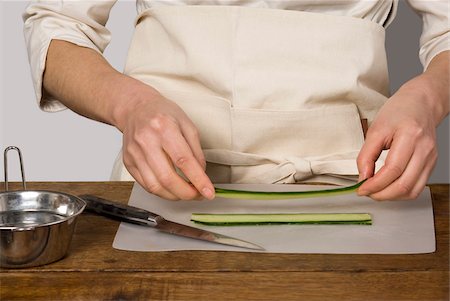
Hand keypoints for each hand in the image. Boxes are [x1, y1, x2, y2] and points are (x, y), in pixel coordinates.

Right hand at [114, 82, 214, 200]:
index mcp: (164, 128)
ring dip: (174, 196)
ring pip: (155, 186)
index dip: (198, 180)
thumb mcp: (186, 124)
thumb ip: (196, 150)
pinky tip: (172, 188)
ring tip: (186, 193)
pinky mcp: (128, 162)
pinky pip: (146, 185)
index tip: (209, 192)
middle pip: (167, 178)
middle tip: (199, 194)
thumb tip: (201, 174)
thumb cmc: (162, 113)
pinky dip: (162, 192)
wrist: (135, 108)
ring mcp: (134, 153)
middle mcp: (146, 141)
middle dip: (187, 193)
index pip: (184, 161)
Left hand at [356, 76, 441, 200]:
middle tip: (366, 192)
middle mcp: (424, 150)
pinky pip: (417, 187)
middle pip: (404, 185)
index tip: (361, 188)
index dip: (375, 184)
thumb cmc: (399, 112)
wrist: (420, 104)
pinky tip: (387, 187)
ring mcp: (430, 159)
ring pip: (412, 191)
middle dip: (381, 194)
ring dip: (391, 197)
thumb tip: (362, 178)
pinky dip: (400, 192)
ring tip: (375, 191)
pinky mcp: (430, 164)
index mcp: (410, 137)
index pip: (393, 170)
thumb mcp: (375, 130)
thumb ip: (366, 156)